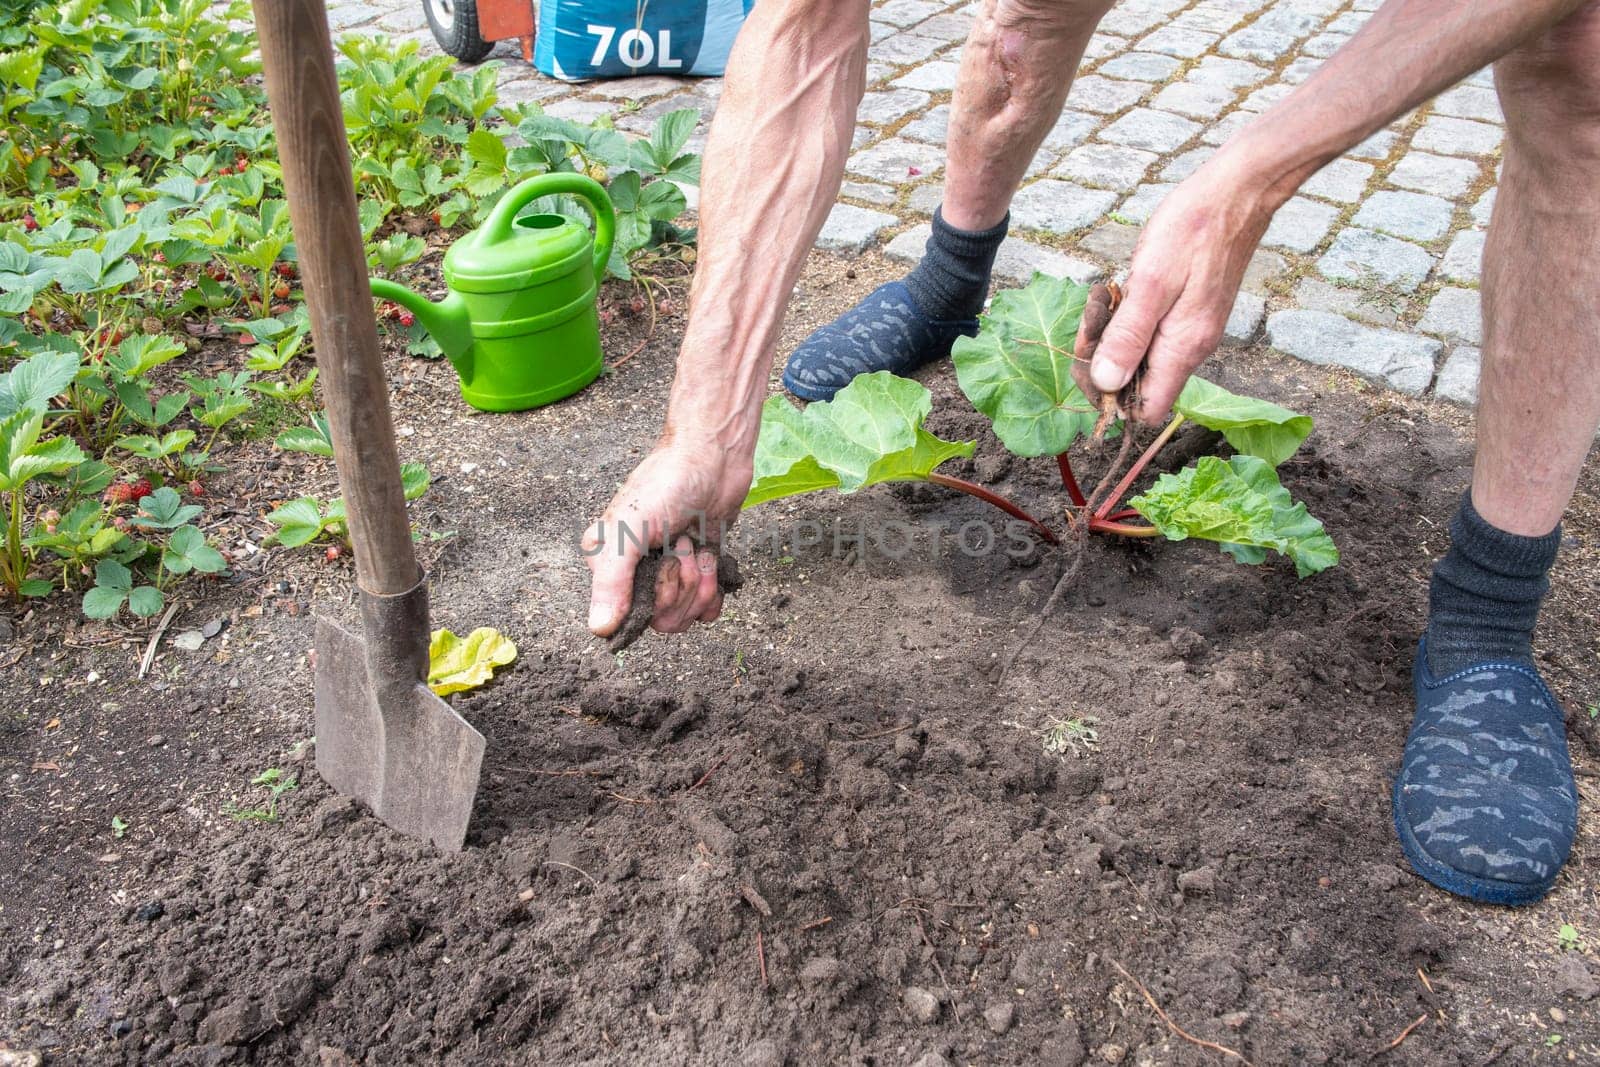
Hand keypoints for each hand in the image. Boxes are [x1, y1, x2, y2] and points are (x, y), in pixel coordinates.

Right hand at [583, 440, 752, 637]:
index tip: (664, 562)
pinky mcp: (698, 567)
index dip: (655, 597)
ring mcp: (668, 571)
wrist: (713, 456)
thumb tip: (600, 629)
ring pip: (685, 614)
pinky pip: (705, 608)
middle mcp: (634, 571)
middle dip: (683, 586)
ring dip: (701, 585)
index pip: (627, 615)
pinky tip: (714, 564)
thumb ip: (612, 582)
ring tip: (699, 548)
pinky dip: (715, 592)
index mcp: (607, 562)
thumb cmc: (666, 484)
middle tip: (684, 546)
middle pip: (660, 619)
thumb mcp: (628, 531)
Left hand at [1072, 155, 1280, 422]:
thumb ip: (1128, 337)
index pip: (1148, 411)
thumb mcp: (1150, 283)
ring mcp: (1195, 329)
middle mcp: (1192, 348)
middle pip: (1142, 385)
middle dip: (1109, 364)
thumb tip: (1106, 383)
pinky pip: (1155, 332)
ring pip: (1146, 356)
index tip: (1089, 369)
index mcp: (1182, 349)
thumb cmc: (1193, 230)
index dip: (1113, 401)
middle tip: (1092, 325)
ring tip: (1106, 302)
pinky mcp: (1193, 311)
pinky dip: (1133, 320)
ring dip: (1119, 338)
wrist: (1237, 193)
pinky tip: (1125, 293)